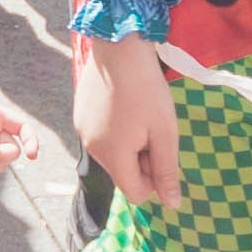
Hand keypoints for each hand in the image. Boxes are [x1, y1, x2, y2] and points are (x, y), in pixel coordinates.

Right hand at [73, 34, 183, 214]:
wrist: (119, 46)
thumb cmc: (147, 90)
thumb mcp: (165, 133)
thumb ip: (167, 171)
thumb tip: (172, 205)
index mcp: (113, 157)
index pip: (135, 194)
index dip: (154, 180)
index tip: (163, 152)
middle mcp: (92, 148)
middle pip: (122, 172)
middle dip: (141, 159)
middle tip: (154, 128)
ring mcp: (82, 129)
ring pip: (112, 153)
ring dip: (129, 143)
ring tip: (140, 114)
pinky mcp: (79, 113)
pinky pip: (101, 134)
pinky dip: (115, 128)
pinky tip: (124, 103)